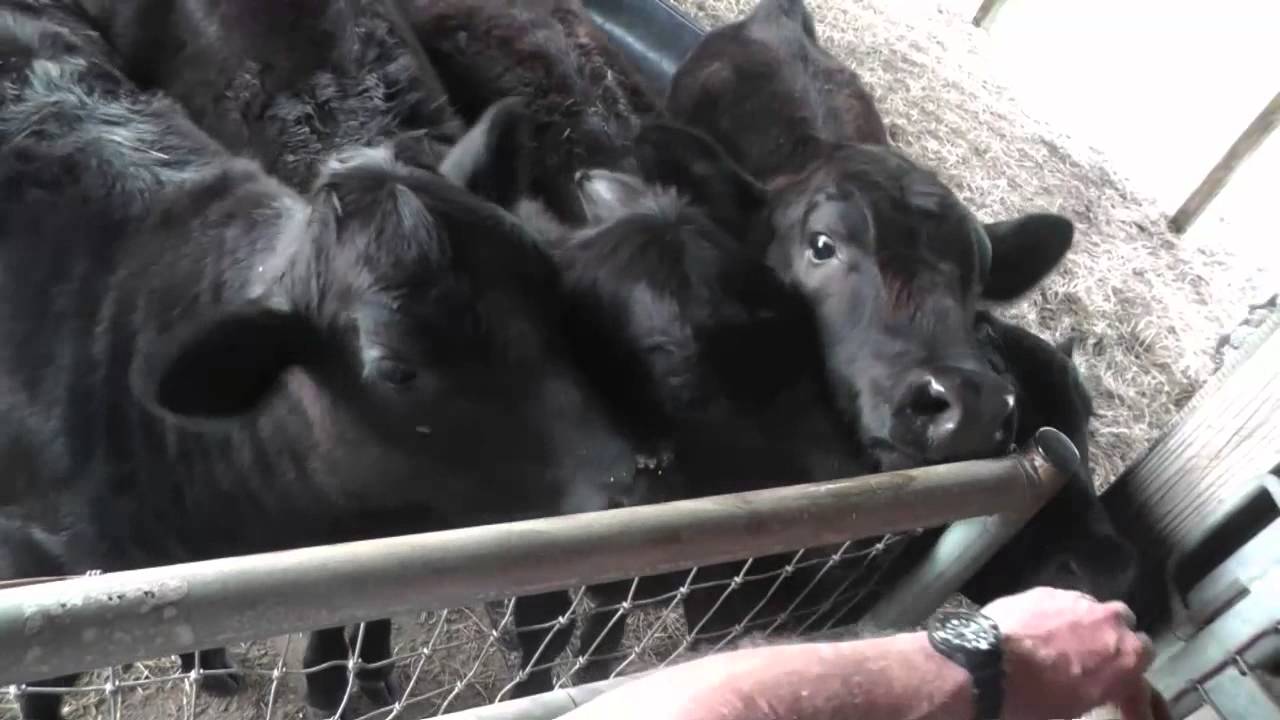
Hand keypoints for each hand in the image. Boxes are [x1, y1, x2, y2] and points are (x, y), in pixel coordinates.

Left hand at [982, 587, 1155, 719]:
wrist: (989, 664)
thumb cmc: (1038, 698)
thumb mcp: (1080, 704)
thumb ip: (1101, 684)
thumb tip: (1094, 679)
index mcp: (1129, 655)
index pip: (1143, 654)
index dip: (1125, 662)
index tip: (1112, 672)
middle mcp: (1112, 621)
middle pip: (1121, 622)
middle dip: (1108, 634)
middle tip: (1086, 652)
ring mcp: (1078, 600)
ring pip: (1089, 608)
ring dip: (1080, 621)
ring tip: (1057, 639)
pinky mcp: (1047, 589)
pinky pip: (1059, 601)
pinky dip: (1052, 613)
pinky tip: (1035, 626)